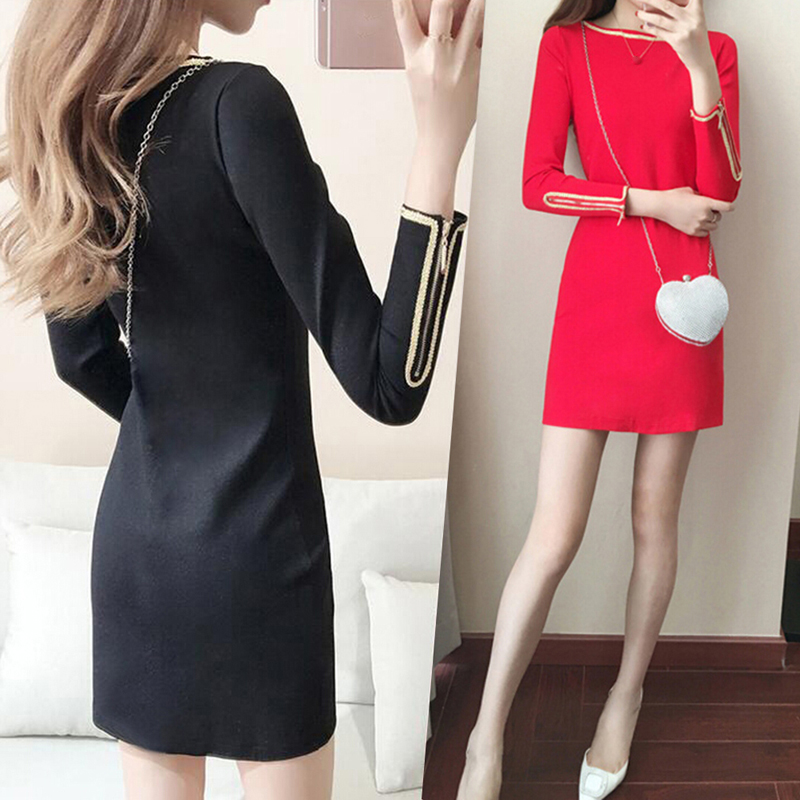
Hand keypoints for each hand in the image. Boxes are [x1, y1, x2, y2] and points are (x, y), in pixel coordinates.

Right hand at [395, 0, 483, 174]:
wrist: (442, 138)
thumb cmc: (429, 107)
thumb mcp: (415, 72)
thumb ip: (421, 44)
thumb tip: (434, 17)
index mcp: (416, 58)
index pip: (403, 16)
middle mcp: (439, 57)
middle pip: (444, 5)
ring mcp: (463, 63)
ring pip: (477, 15)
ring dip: (479, 1)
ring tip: (480, 0)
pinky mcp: (483, 70)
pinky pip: (490, 39)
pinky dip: (493, 28)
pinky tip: (498, 20)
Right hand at [629, 186, 733, 236]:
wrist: (662, 206)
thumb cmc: (674, 196)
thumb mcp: (691, 191)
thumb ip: (702, 197)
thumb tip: (706, 200)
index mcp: (706, 202)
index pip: (726, 207)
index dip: (730, 207)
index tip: (731, 207)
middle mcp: (704, 214)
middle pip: (718, 217)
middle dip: (715, 214)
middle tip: (709, 211)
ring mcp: (698, 224)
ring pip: (713, 226)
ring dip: (710, 222)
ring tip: (704, 219)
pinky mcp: (691, 231)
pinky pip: (705, 234)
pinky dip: (704, 230)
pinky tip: (700, 225)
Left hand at [635, 0, 712, 70]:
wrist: (701, 58)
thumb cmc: (695, 37)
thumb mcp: (696, 20)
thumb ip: (684, 10)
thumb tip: (659, 4)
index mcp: (697, 10)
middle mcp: (692, 18)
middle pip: (667, 4)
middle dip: (650, 0)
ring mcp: (684, 30)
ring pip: (660, 19)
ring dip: (646, 15)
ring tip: (638, 13)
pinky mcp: (677, 41)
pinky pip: (660, 32)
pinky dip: (650, 29)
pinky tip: (644, 26)